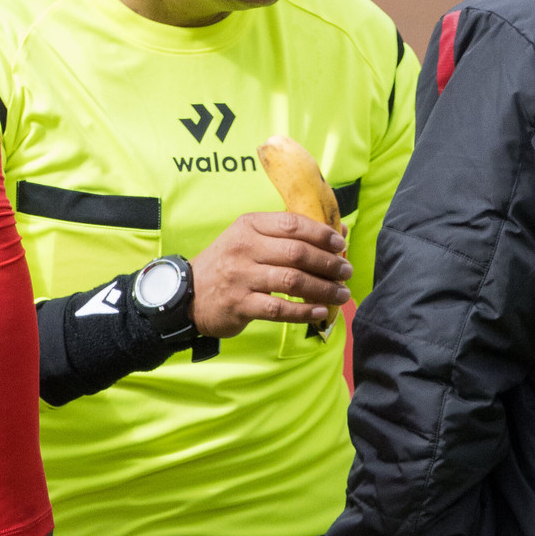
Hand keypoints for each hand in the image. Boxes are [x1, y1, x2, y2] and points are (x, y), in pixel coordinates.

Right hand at [191, 212, 351, 336]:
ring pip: (292, 281)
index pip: (292, 224)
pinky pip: (279, 308)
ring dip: (323, 288)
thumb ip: (290, 235)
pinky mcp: (240, 304)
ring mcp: (241, 277)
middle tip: (346, 272)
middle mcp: (244, 248)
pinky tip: (320, 311)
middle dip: (328, 263)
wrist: (188, 294)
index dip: (321, 233)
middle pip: (297, 253)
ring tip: (340, 293)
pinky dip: (303, 311)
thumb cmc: (228, 264)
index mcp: (249, 226)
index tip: (340, 244)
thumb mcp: (251, 239)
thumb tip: (339, 233)